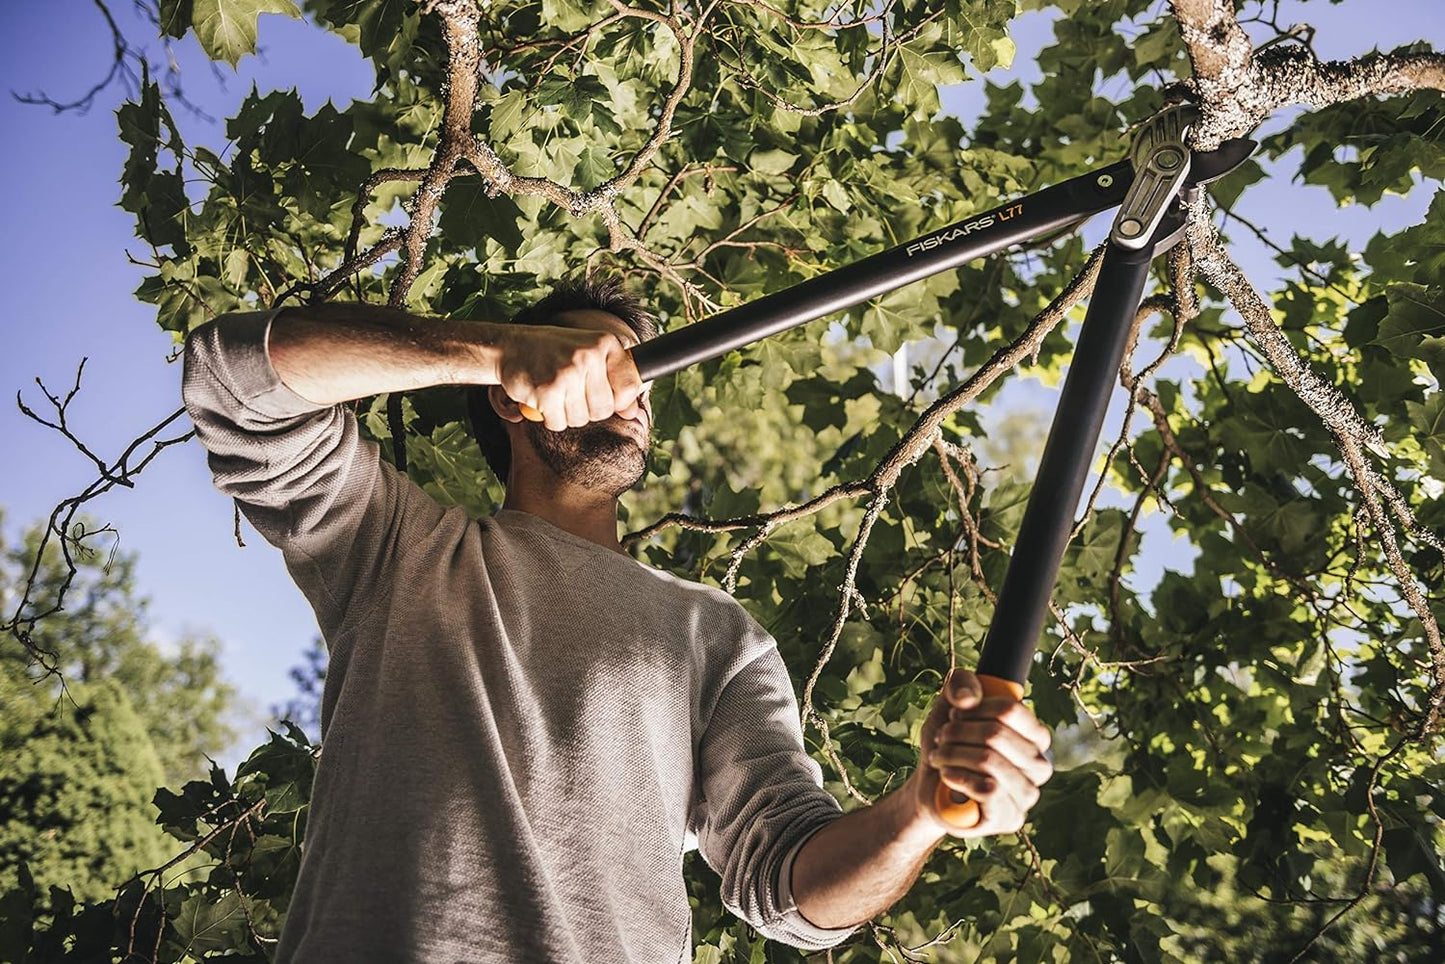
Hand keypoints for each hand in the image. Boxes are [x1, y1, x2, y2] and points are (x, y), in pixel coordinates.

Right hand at [495, 325, 643, 431]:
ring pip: (581, 419)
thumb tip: (633, 412)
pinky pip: (559, 423)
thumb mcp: (590, 355)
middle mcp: (589, 356)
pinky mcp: (547, 391)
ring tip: (556, 391)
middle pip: (604, 410)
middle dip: (587, 409)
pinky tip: (543, 398)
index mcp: (605, 344)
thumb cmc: (555, 353)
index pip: (629, 388)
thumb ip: (614, 380)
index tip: (601, 394)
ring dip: (566, 414)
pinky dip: (549, 417)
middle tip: (571, 392)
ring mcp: (567, 373)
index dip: (617, 400)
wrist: (512, 347)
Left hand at [914, 669, 1052, 837]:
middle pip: (996, 734)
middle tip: (942, 738)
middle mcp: (1039, 765)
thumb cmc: (949, 745)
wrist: (929, 787)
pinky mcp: (1010, 817)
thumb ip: (960, 685)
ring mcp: (1028, 794)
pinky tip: (947, 776)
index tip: (956, 714)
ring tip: (939, 756)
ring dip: (952, 754)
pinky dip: (957, 777)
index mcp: (1034, 736)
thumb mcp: (948, 707)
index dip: (974, 708)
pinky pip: (986, 789)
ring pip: (988, 761)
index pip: (1010, 709)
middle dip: (957, 732)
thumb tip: (969, 697)